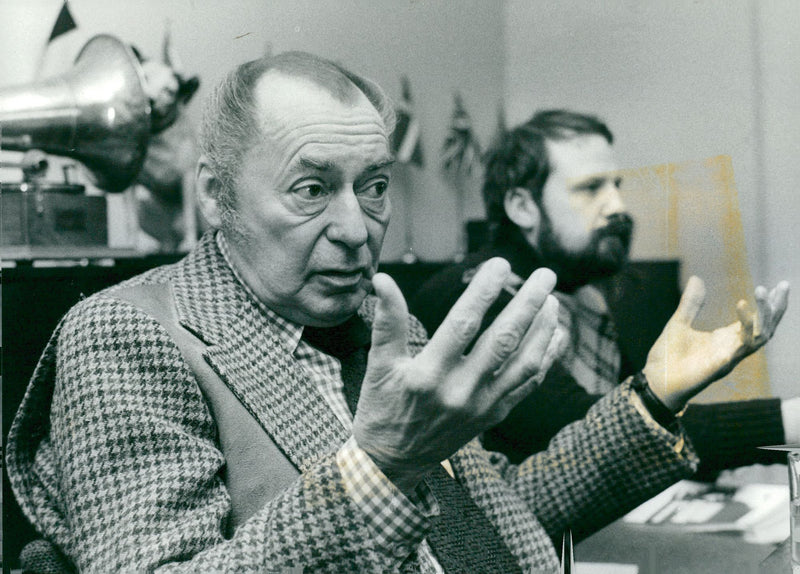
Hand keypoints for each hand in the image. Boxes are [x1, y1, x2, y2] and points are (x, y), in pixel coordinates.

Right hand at [352, 259, 563, 493]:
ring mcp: (482, 406)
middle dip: (529, 303)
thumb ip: (386, 321)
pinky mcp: (494, 416)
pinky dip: (546, 358)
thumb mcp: (378, 365)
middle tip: (545, 274)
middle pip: (504, 340)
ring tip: (552, 300)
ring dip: (544, 330)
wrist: (393, 463)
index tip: (500, 262)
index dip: (484, 290)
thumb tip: (381, 279)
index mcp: (429, 374)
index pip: (463, 324)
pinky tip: (556, 334)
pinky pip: (528, 384)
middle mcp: (460, 391)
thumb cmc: (381, 408)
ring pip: (525, 363)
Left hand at [643, 276, 788, 410]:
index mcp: (725, 339)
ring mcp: (730, 356)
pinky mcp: (722, 364)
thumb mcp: (679, 323)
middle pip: (766, 328)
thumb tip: (697, 278)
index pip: (756, 321)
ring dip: (766, 314)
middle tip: (785, 285)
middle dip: (776, 308)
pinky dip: (745, 325)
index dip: (768, 305)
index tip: (777, 285)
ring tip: (762, 290)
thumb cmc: (669, 357)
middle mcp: (733, 348)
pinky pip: (742, 345)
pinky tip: (742, 305)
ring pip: (761, 335)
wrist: (656, 382)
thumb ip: (691, 303)